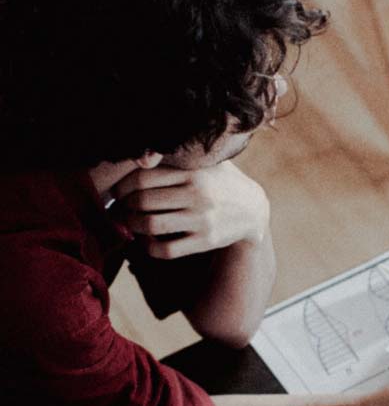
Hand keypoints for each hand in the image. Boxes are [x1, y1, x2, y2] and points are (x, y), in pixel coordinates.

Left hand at [110, 161, 269, 258]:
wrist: (253, 211)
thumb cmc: (219, 183)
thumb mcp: (205, 163)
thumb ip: (176, 158)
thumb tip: (140, 155)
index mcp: (193, 173)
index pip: (142, 178)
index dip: (121, 186)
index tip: (117, 191)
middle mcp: (198, 195)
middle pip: (142, 201)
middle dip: (124, 206)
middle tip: (120, 208)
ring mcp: (202, 220)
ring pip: (150, 225)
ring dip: (133, 225)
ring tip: (130, 222)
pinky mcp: (205, 241)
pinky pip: (166, 249)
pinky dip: (149, 247)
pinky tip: (148, 240)